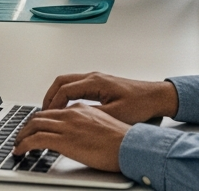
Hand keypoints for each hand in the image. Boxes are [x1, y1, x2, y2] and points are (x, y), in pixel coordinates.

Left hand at [14, 105, 128, 172]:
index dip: (40, 119)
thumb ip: (88, 125)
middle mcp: (72, 113)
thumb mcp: (103, 125)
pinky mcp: (64, 140)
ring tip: (17, 144)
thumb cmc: (122, 140)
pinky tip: (20, 151)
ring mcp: (67, 126)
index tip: (34, 127)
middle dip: (27, 126)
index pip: (53, 111)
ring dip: (22, 135)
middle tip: (21, 136)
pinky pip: (35, 140)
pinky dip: (23, 144)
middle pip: (40, 116)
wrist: (130, 146)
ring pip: (34, 125)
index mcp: (81, 109)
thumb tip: (79, 134)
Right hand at [41, 72, 177, 123]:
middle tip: (42, 113)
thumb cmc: (140, 104)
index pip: (64, 90)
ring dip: (57, 95)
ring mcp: (96, 79)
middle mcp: (94, 77)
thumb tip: (74, 122)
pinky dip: (66, 95)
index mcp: (95, 82)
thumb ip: (93, 116)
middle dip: (49, 97)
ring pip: (67, 82)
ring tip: (51, 112)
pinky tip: (66, 108)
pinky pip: (76, 86)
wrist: (155, 97)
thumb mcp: (116, 114)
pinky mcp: (100, 84)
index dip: (53, 104)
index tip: (46, 117)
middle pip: (61, 82)